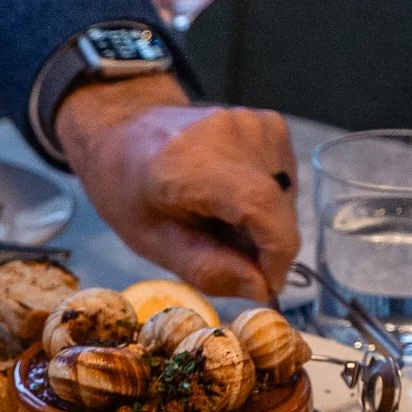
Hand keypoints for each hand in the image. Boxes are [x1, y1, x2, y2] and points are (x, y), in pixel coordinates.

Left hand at [59, 79, 300, 300]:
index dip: (276, 252)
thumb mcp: (153, 242)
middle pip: (279, 207)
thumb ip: (207, 269)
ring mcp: (255, 123)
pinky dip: (265, 202)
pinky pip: (284, 181)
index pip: (261, 204)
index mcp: (193, 162)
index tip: (267, 283)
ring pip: (286, 198)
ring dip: (263, 225)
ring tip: (219, 220)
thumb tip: (262, 288)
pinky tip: (230, 199)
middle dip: (265, 246)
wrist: (125, 132)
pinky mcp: (269, 123)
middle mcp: (232, 134)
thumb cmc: (130, 190)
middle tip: (226, 253)